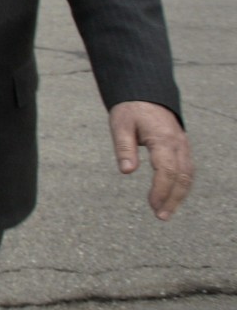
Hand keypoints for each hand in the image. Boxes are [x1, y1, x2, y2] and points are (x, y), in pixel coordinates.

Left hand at [109, 100, 192, 219]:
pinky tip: (171, 196)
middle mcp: (178, 144)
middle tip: (161, 216)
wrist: (145, 93)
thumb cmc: (130, 110)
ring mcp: (183, 145)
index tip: (152, 205)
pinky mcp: (182, 147)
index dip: (161, 190)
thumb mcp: (120, 125)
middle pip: (182, 177)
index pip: (167, 171)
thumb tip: (126, 171)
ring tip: (165, 211)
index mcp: (163, 139)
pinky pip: (187, 169)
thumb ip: (124, 148)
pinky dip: (181, 185)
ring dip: (179, 195)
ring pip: (187, 175)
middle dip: (173, 199)